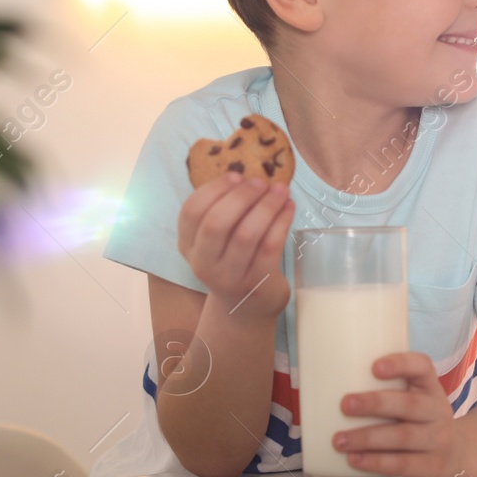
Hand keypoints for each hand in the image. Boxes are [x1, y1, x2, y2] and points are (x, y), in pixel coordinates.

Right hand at [177, 172, 295, 319]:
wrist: (246, 305)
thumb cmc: (233, 259)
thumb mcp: (217, 239)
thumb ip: (223, 208)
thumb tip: (247, 170)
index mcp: (188, 245)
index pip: (191, 211)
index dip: (214, 189)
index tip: (236, 174)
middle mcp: (203, 262)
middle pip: (216, 223)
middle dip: (241, 196)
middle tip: (261, 181)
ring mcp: (229, 276)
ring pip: (246, 234)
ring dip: (266, 206)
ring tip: (281, 190)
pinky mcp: (256, 282)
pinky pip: (270, 246)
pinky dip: (281, 221)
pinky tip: (289, 207)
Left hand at [332, 352, 461, 476]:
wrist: (460, 453)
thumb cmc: (421, 420)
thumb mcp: (415, 398)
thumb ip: (384, 390)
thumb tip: (328, 384)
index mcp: (430, 387)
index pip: (422, 366)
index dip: (400, 364)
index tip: (374, 367)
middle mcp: (438, 411)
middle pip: (410, 404)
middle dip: (375, 403)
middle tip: (345, 404)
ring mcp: (438, 440)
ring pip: (404, 436)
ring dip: (368, 438)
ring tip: (339, 440)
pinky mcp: (433, 467)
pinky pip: (405, 465)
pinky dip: (378, 463)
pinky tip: (356, 460)